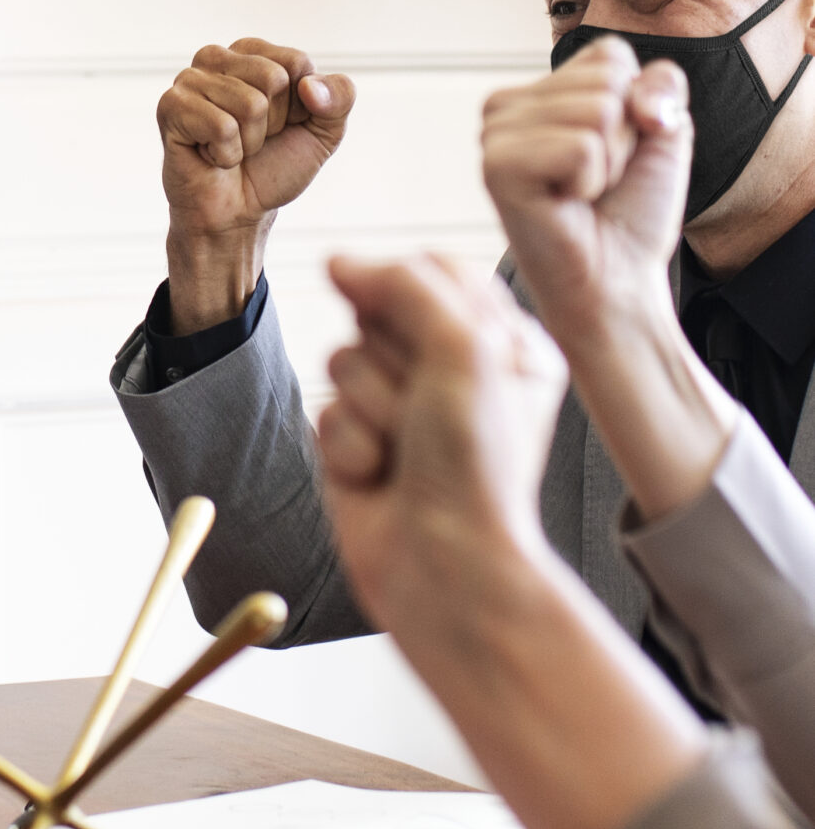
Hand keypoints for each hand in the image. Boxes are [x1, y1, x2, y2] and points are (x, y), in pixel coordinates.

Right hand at [158, 39, 356, 330]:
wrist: (238, 214)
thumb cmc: (274, 168)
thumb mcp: (324, 132)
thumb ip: (340, 98)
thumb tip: (309, 86)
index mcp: (252, 53)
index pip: (296, 62)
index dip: (299, 105)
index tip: (279, 126)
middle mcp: (216, 57)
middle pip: (273, 78)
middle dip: (273, 122)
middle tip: (252, 141)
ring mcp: (189, 80)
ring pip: (250, 104)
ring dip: (249, 142)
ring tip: (231, 149)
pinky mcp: (171, 107)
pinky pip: (222, 126)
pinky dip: (226, 154)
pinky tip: (212, 157)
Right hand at [316, 253, 704, 828]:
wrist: (446, 567)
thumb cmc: (476, 466)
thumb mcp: (462, 349)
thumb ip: (401, 287)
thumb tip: (337, 261)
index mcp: (503, 342)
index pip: (433, 269)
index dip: (411, 291)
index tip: (422, 327)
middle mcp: (452, 373)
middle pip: (377, 312)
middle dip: (391, 360)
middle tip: (426, 410)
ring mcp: (402, 410)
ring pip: (342, 360)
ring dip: (369, 407)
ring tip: (403, 452)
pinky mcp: (357, 446)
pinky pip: (324, 413)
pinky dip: (348, 446)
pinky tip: (378, 479)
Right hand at [481, 41, 689, 352]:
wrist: (617, 279)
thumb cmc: (630, 212)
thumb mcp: (664, 130)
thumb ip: (662, 84)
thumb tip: (632, 96)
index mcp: (538, 91)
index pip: (611, 55)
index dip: (638, 109)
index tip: (615, 156)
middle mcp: (506, 105)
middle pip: (607, 81)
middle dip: (625, 138)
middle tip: (598, 182)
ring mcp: (495, 134)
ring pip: (597, 111)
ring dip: (609, 164)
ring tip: (582, 194)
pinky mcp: (496, 167)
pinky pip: (580, 147)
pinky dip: (591, 182)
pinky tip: (565, 204)